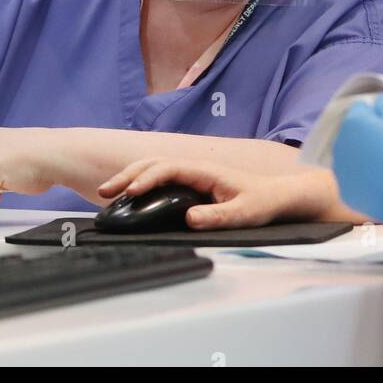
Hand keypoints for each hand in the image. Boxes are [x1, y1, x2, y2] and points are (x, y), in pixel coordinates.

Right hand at [97, 158, 331, 229]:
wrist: (279, 194)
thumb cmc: (263, 202)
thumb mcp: (244, 214)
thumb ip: (218, 217)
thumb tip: (189, 219)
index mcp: (206, 171)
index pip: (168, 167)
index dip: (147, 178)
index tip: (130, 192)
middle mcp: (196, 168)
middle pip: (154, 163)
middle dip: (127, 175)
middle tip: (103, 191)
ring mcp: (193, 174)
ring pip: (154, 168)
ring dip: (130, 176)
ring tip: (106, 192)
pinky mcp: (192, 183)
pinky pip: (160, 178)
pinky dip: (140, 182)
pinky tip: (128, 196)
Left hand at [331, 95, 382, 241]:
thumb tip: (378, 101)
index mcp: (354, 122)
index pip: (359, 108)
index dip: (375, 113)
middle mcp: (340, 144)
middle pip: (352, 133)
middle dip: (366, 135)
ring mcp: (340, 169)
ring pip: (350, 156)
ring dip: (363, 156)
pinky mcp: (345, 191)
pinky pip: (353, 179)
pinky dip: (363, 179)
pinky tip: (381, 182)